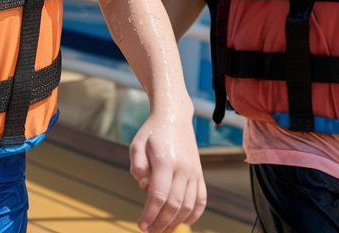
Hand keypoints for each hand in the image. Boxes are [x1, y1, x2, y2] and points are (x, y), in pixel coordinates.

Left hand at [129, 108, 206, 232]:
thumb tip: (145, 187)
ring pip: (188, 206)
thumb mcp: (136, 144)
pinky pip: (201, 200)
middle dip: (161, 223)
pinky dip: (194, 215)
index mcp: (165, 161)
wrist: (174, 117)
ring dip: (176, 223)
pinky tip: (182, 222)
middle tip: (150, 232)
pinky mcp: (199, 174)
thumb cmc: (152, 132)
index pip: (158, 195)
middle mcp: (182, 168)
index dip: (150, 214)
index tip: (141, 225)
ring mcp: (194, 172)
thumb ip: (137, 166)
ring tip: (163, 231)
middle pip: (174, 205)